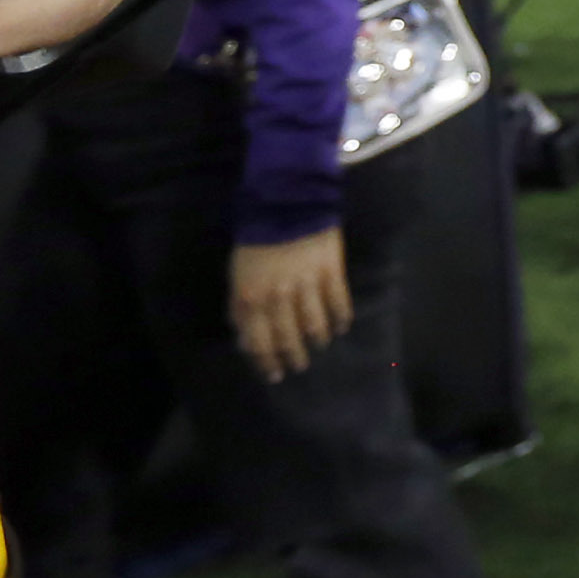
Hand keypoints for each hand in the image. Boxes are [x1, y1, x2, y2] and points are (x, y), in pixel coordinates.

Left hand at [231, 227, 352, 379]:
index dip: (266, 363)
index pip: (259, 342)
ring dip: (317, 340)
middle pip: (288, 338)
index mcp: (252, 298)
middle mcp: (278, 297)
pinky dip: (340, 318)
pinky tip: (341, 326)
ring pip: (314, 324)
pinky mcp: (331, 272)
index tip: (274, 375)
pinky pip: (338, 302)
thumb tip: (245, 338)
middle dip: (293, 357)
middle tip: (299, 366)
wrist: (286, 202)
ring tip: (320, 346)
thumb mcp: (237, 274)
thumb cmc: (257, 241)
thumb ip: (239, 307)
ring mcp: (306, 285)